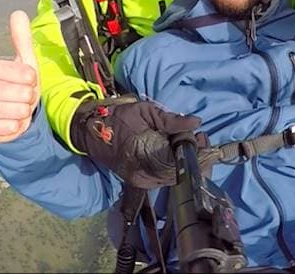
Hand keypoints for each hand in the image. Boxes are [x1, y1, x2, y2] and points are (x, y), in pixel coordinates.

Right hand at [0, 11, 39, 142]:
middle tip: (22, 99)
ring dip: (22, 113)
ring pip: (12, 111)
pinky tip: (12, 123)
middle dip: (28, 99)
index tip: (28, 82)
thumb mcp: (25, 62)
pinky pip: (2, 128)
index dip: (32, 81)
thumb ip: (21, 38)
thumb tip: (18, 12)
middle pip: (19, 94)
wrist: (11, 117)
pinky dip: (13, 127)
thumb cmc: (18, 88)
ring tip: (18, 110)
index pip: (23, 74)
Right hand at [70, 98, 211, 188]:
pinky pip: (168, 176)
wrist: (90, 131)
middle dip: (197, 156)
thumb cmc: (117, 118)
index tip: (204, 137)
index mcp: (146, 159)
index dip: (198, 152)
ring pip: (177, 176)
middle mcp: (147, 177)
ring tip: (194, 140)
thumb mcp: (144, 112)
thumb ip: (171, 120)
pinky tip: (181, 148)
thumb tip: (196, 122)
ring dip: (189, 159)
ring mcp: (144, 181)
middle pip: (182, 173)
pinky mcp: (143, 180)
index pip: (181, 163)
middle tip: (202, 136)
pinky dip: (179, 163)